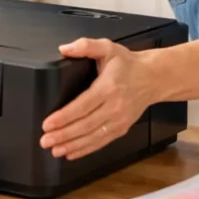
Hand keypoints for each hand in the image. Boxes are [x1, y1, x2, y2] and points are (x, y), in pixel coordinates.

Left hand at [39, 38, 157, 160]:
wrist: (153, 77)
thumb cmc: (128, 64)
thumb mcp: (107, 47)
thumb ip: (85, 45)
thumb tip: (65, 49)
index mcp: (108, 87)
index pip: (83, 105)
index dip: (64, 117)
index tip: (48, 124)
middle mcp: (115, 107)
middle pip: (86, 125)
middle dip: (64, 135)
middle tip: (45, 140)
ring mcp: (119, 120)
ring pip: (93, 137)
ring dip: (72, 145)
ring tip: (55, 150)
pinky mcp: (122, 128)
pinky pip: (102, 142)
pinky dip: (86, 149)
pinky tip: (71, 153)